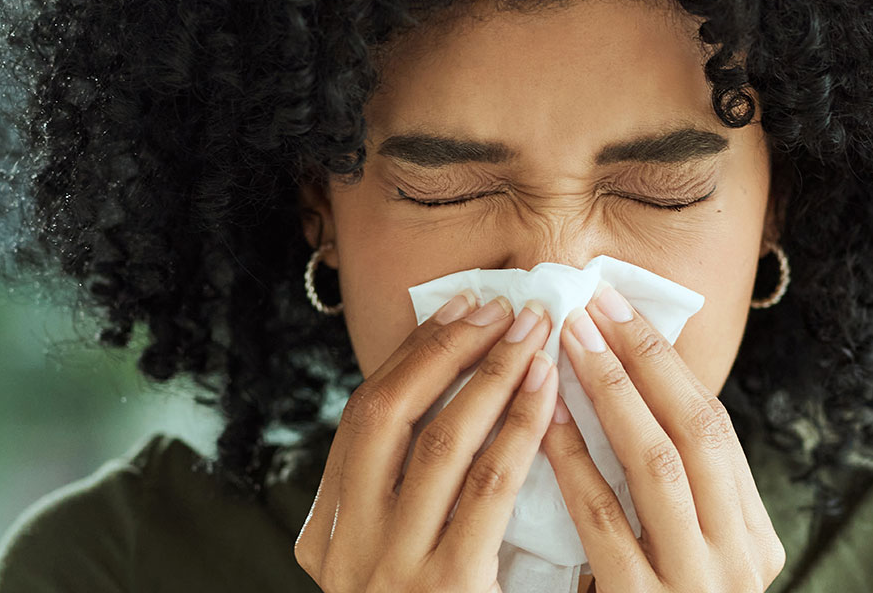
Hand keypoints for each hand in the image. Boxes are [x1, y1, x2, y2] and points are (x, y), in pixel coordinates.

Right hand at [294, 293, 559, 591]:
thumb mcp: (400, 559)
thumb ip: (402, 501)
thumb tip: (448, 400)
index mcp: (326, 536)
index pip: (361, 421)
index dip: (410, 358)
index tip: (458, 310)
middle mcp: (346, 548)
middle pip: (385, 416)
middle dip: (445, 350)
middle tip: (499, 308)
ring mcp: (391, 566)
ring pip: (440, 442)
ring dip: (492, 376)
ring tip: (532, 336)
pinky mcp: (448, 585)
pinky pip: (488, 486)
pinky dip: (520, 426)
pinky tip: (546, 390)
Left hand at [543, 286, 784, 591]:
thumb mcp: (689, 561)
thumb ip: (679, 502)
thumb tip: (632, 398)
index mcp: (755, 541)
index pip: (716, 430)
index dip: (667, 365)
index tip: (623, 310)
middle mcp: (738, 558)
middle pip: (697, 430)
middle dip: (645, 358)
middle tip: (597, 305)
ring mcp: (695, 582)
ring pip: (656, 464)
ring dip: (611, 391)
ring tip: (571, 340)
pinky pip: (602, 517)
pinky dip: (574, 460)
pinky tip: (547, 417)